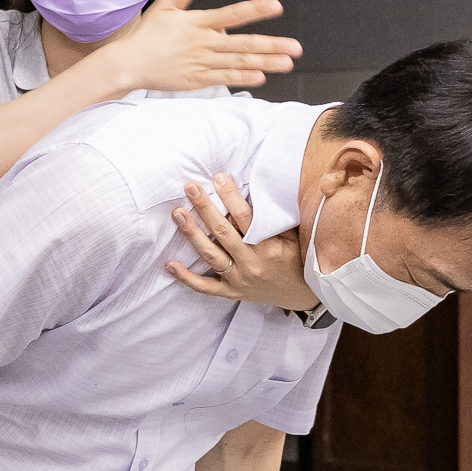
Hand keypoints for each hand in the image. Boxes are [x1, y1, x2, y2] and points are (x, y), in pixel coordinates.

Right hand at [104, 0, 299, 93]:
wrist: (128, 63)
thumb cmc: (147, 34)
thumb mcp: (166, 4)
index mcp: (197, 22)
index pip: (232, 13)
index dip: (255, 9)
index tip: (276, 6)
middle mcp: (203, 43)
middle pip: (243, 43)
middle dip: (272, 44)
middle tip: (295, 47)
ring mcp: (201, 63)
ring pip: (238, 62)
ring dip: (265, 62)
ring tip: (287, 63)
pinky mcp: (197, 80)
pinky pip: (225, 79)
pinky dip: (243, 78)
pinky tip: (261, 76)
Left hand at [164, 172, 315, 310]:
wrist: (303, 293)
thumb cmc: (296, 257)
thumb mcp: (294, 235)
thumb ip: (275, 217)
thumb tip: (260, 185)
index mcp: (270, 246)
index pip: (245, 217)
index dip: (231, 196)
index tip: (218, 177)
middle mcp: (252, 263)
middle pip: (222, 232)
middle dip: (204, 208)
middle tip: (190, 187)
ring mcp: (240, 279)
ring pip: (210, 255)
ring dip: (192, 234)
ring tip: (177, 214)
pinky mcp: (231, 292)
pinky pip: (205, 287)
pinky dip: (186, 277)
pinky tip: (169, 264)